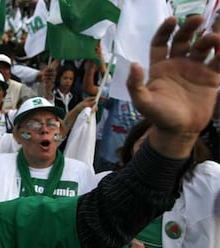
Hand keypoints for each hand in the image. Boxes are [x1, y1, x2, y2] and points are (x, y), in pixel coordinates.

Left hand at [127, 16, 219, 157]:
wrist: (179, 131)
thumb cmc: (158, 116)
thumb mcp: (143, 102)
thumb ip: (135, 85)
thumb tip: (134, 64)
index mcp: (160, 67)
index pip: (161, 43)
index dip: (165, 31)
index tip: (171, 20)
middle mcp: (177, 64)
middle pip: (183, 40)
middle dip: (189, 28)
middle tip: (197, 19)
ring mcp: (194, 69)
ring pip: (202, 47)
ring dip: (208, 38)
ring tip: (213, 37)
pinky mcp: (211, 78)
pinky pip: (218, 60)